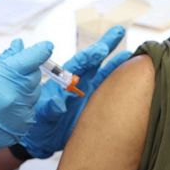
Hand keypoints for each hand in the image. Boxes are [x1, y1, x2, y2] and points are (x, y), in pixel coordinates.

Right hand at [0, 39, 52, 163]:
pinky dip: (22, 105)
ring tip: (4, 95)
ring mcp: (23, 110)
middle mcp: (18, 94)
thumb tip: (19, 46)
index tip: (46, 46)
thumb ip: (4, 59)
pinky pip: (31, 107)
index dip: (42, 50)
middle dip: (27, 72)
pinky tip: (6, 109)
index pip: (34, 58)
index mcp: (6, 77)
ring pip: (35, 92)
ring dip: (24, 89)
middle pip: (36, 75)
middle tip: (9, 77)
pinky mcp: (26, 124)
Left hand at [19, 26, 130, 158]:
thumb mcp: (40, 115)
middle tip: (119, 30)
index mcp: (63, 81)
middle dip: (106, 45)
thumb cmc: (36, 124)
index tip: (101, 49)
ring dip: (118, 65)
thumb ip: (49, 108)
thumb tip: (58, 103)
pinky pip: (110, 94)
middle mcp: (78, 84)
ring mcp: (87, 95)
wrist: (40, 140)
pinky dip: (121, 86)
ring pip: (106, 76)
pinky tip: (133, 81)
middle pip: (95, 61)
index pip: (79, 63)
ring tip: (133, 54)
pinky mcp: (94, 107)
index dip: (90, 55)